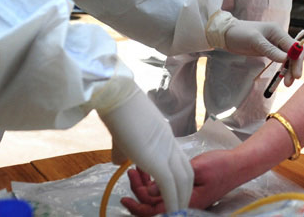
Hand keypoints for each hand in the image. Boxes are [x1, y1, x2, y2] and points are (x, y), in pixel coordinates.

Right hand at [97, 86, 191, 213]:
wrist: (117, 97)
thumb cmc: (118, 111)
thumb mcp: (122, 135)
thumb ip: (123, 150)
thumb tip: (117, 161)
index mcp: (165, 137)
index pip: (179, 162)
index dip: (179, 179)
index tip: (174, 193)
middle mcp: (170, 144)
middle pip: (186, 173)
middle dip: (184, 193)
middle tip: (178, 209)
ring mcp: (165, 151)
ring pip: (182, 181)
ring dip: (180, 201)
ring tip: (176, 214)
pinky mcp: (156, 160)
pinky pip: (169, 185)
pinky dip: (172, 201)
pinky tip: (170, 212)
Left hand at [122, 150, 238, 215]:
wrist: (237, 164)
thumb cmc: (221, 166)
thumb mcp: (198, 168)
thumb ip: (174, 179)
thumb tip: (150, 189)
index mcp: (185, 201)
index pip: (155, 213)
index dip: (137, 209)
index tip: (124, 199)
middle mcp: (182, 202)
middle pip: (152, 206)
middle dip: (138, 192)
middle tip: (131, 171)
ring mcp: (182, 195)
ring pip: (156, 197)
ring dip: (144, 185)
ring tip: (138, 166)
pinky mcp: (184, 188)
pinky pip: (163, 190)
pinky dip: (154, 181)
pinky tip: (149, 167)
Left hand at [206, 10, 303, 83]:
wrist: (227, 34)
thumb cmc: (239, 34)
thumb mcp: (254, 41)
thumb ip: (270, 50)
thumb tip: (286, 59)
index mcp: (277, 31)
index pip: (294, 46)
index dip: (297, 60)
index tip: (296, 74)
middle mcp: (279, 37)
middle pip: (294, 53)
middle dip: (294, 67)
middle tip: (292, 81)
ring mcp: (274, 44)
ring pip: (288, 58)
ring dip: (289, 70)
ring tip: (287, 84)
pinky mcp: (269, 50)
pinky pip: (281, 60)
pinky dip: (283, 68)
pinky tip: (282, 77)